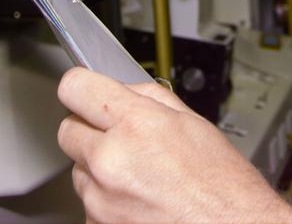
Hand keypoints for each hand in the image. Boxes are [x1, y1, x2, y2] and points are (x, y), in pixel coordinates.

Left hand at [57, 67, 291, 223]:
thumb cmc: (223, 187)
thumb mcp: (194, 123)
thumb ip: (150, 98)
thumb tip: (122, 88)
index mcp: (136, 124)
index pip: (75, 87)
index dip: (82, 87)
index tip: (86, 91)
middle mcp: (111, 161)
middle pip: (67, 130)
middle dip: (89, 129)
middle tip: (119, 137)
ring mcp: (100, 199)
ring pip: (78, 169)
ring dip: (98, 169)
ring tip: (139, 174)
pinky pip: (87, 204)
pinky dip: (106, 201)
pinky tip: (138, 198)